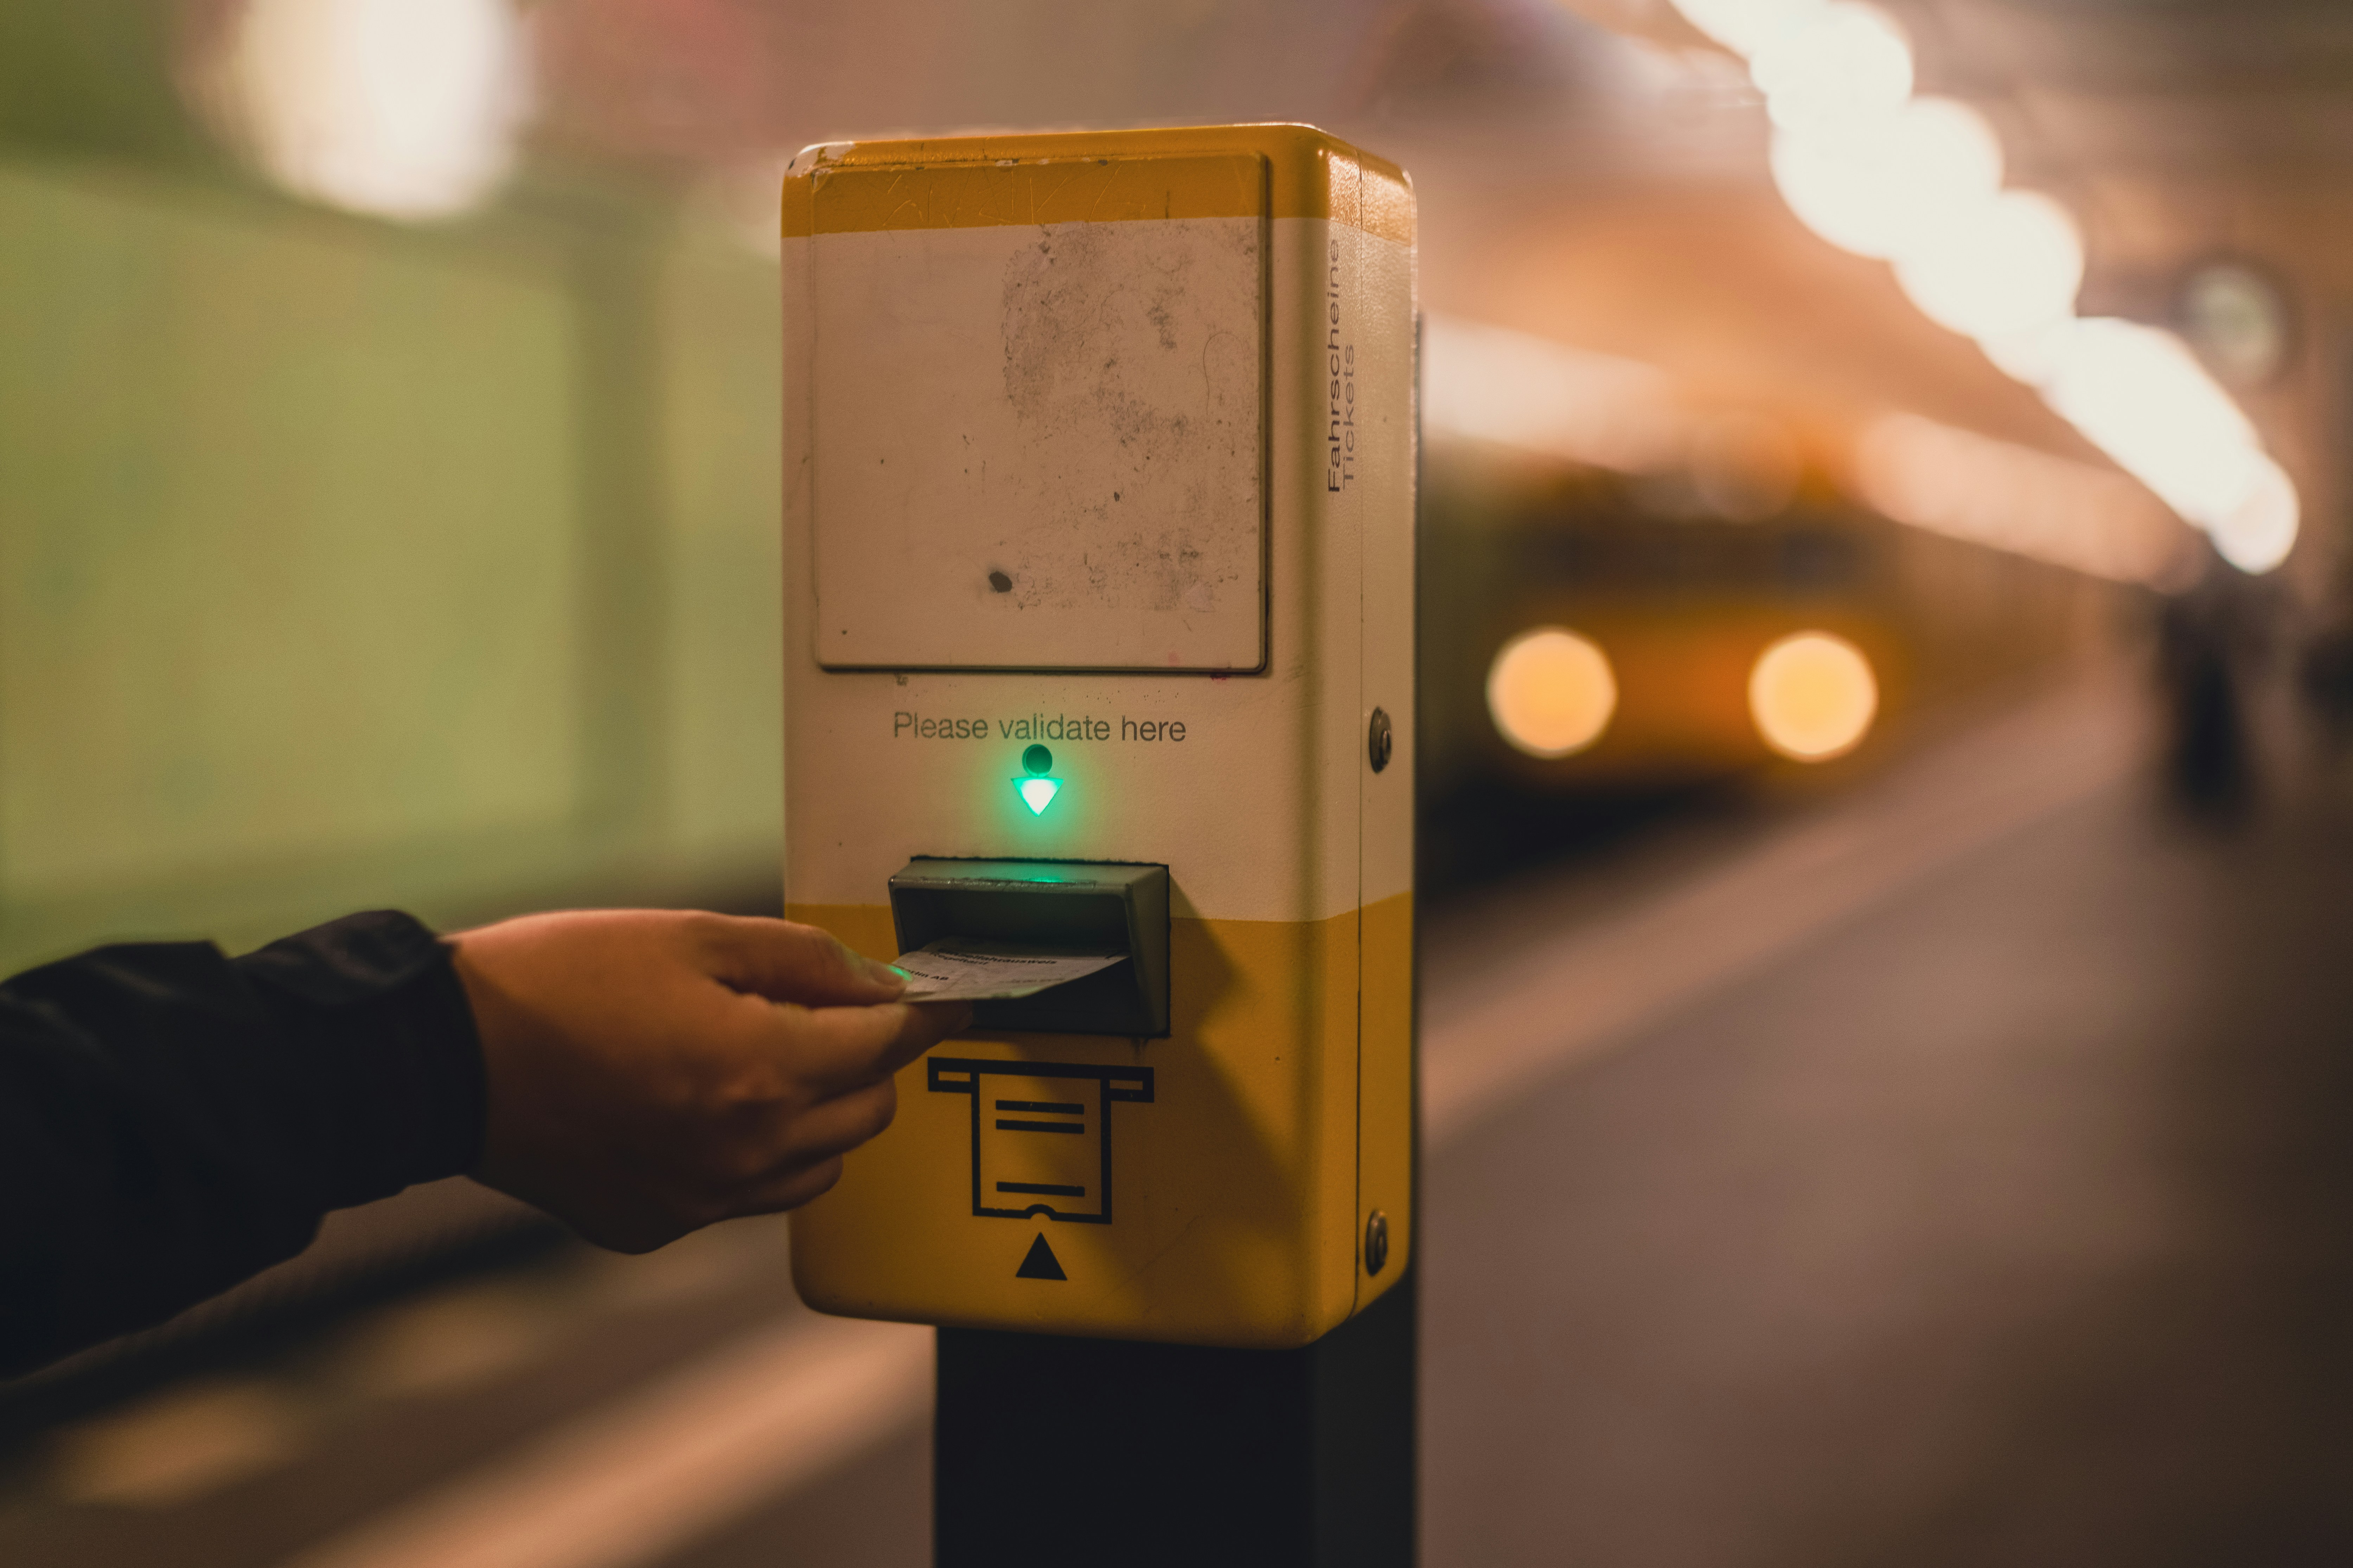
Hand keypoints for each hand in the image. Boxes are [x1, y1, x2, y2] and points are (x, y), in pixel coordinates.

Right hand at [448, 910, 967, 1251]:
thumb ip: (800, 960)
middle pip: (866, 1112)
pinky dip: (756, 1156)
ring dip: (821, 1115)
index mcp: (760, 1070)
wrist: (445, 1057)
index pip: (886, 1046)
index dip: (922, 1014)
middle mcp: (744, 1150)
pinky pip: (748, 1196)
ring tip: (772, 1061)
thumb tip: (877, 983)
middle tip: (837, 1017)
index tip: (945, 999)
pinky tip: (709, 1108)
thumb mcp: (691, 936)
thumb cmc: (560, 980)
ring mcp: (700, 1197)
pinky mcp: (656, 1222)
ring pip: (819, 1166)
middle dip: (870, 1061)